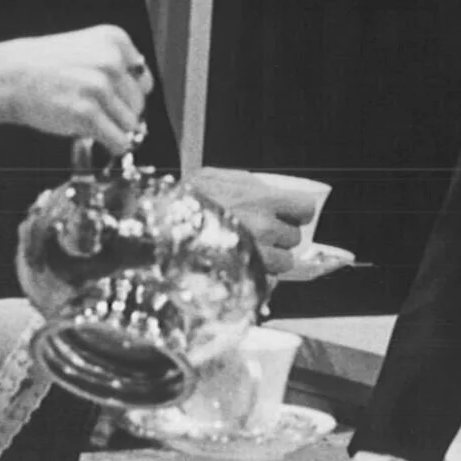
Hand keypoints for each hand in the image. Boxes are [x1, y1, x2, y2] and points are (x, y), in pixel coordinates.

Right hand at [0, 25, 148, 153]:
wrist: (7, 76)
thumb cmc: (44, 66)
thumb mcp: (85, 49)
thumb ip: (116, 66)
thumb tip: (142, 102)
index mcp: (114, 39)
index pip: (143, 80)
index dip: (125, 94)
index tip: (106, 97)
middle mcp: (111, 60)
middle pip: (139, 104)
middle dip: (119, 113)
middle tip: (92, 111)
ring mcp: (100, 87)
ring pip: (131, 124)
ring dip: (113, 129)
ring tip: (87, 120)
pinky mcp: (88, 114)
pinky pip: (119, 141)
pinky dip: (112, 145)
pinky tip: (96, 138)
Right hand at [189, 167, 307, 277]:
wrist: (155, 230)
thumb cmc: (182, 202)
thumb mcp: (213, 177)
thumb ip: (246, 183)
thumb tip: (269, 189)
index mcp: (261, 200)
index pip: (304, 209)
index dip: (297, 212)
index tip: (289, 214)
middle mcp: (264, 229)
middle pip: (293, 238)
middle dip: (280, 237)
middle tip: (257, 233)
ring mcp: (256, 257)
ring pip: (283, 264)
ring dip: (270, 259)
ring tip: (245, 252)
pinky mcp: (246, 281)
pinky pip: (266, 283)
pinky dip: (257, 278)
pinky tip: (238, 268)